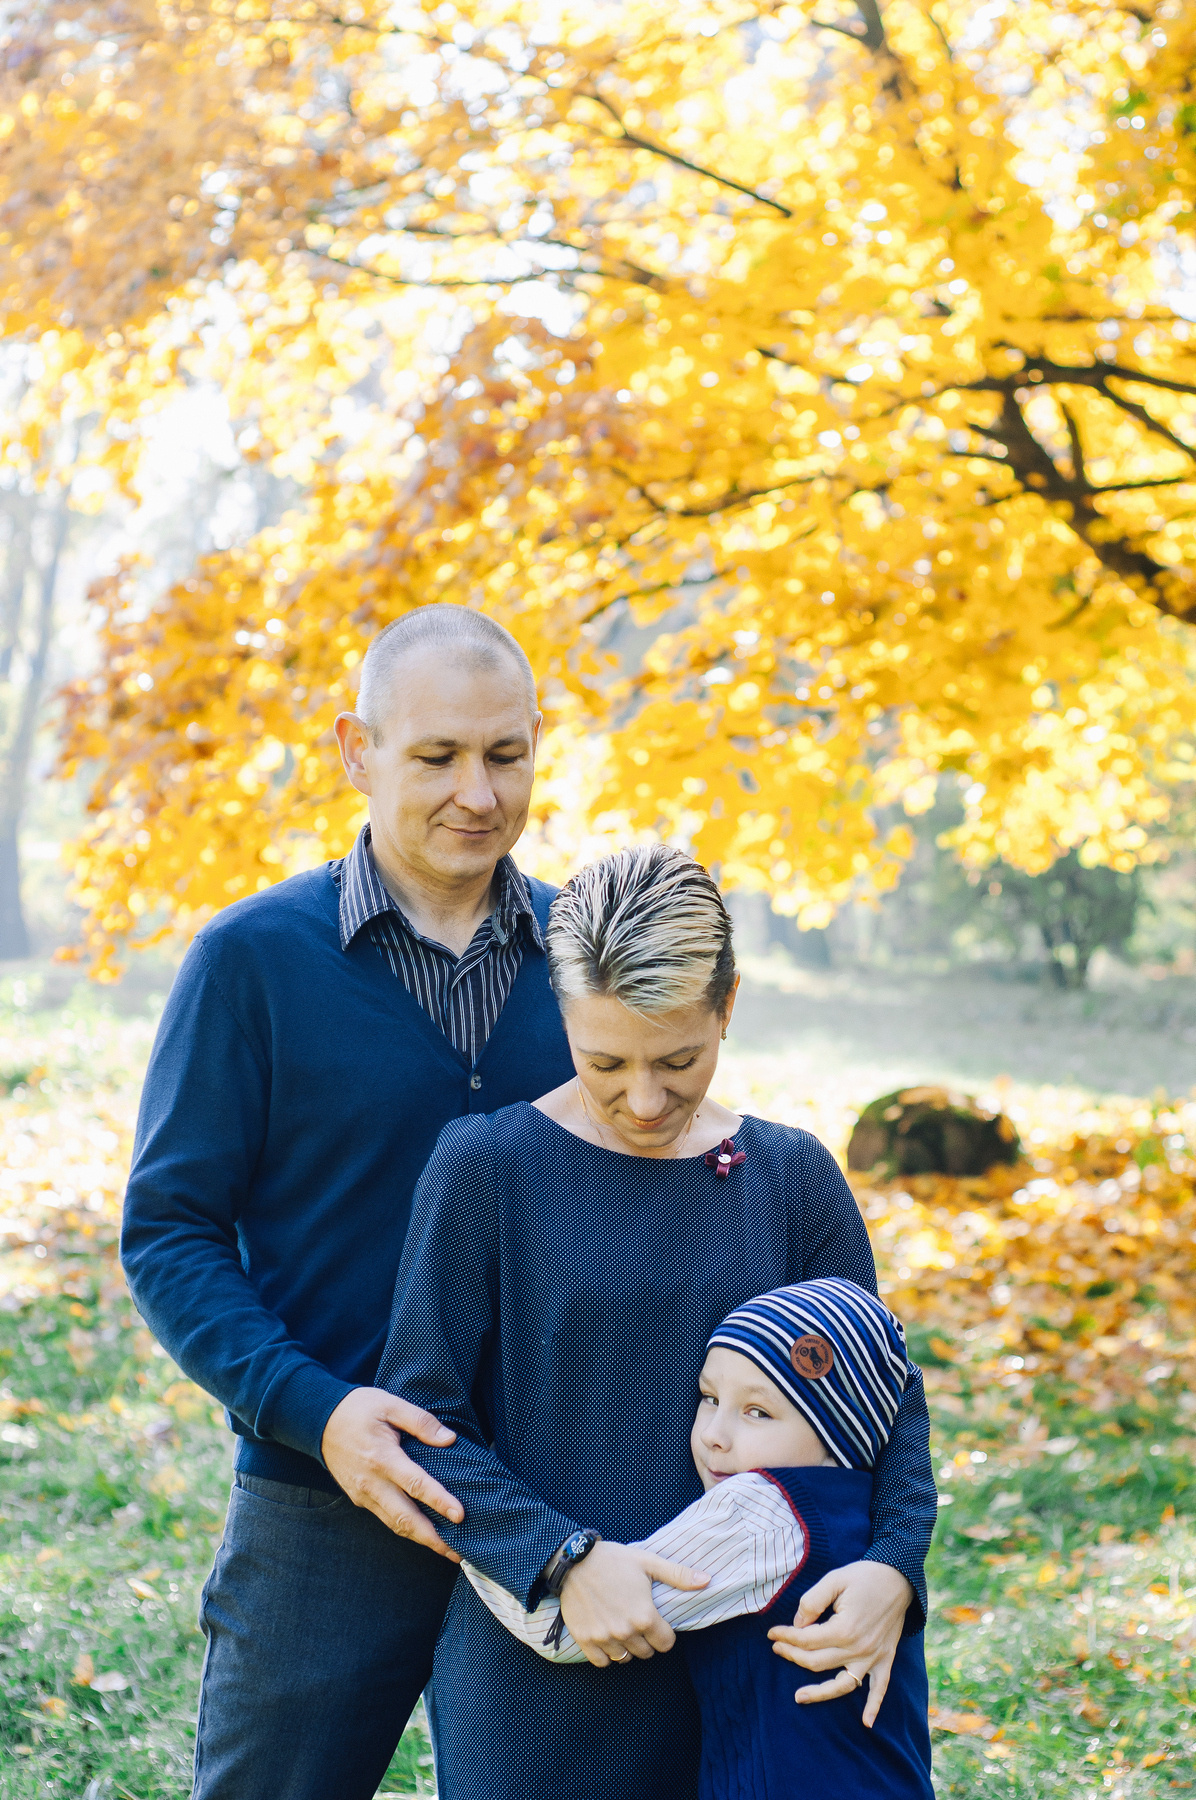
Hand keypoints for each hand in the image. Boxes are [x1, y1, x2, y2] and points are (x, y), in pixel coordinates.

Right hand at [321, 1387, 463, 1559]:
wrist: (319, 1420)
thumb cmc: (358, 1409)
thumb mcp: (390, 1404)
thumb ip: (421, 1421)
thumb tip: (449, 1439)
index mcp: (382, 1457)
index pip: (416, 1485)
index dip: (439, 1501)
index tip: (461, 1515)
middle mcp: (372, 1482)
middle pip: (405, 1518)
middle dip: (433, 1538)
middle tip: (460, 1552)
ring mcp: (364, 1494)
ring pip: (395, 1524)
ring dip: (421, 1539)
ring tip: (447, 1549)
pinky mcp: (359, 1498)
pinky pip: (385, 1518)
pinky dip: (405, 1529)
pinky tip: (422, 1532)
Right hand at [559, 1541, 708, 1668]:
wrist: (574, 1561)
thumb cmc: (614, 1560)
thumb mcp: (648, 1562)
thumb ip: (678, 1575)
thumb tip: (707, 1580)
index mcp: (644, 1616)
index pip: (666, 1644)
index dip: (665, 1633)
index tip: (657, 1622)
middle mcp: (625, 1631)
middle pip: (647, 1653)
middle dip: (647, 1640)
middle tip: (639, 1622)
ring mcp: (604, 1638)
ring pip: (625, 1659)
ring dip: (628, 1647)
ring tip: (624, 1628)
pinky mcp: (585, 1640)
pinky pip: (603, 1662)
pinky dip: (607, 1654)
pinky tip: (608, 1637)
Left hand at [767, 1560, 913, 1726]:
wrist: (898, 1577)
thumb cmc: (863, 1576)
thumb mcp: (833, 1579)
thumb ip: (812, 1601)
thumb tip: (798, 1624)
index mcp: (844, 1628)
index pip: (806, 1639)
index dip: (786, 1636)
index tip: (772, 1633)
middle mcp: (858, 1648)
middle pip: (817, 1662)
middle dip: (793, 1656)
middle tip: (777, 1649)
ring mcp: (873, 1657)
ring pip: (843, 1685)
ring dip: (820, 1693)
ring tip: (799, 1697)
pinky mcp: (886, 1659)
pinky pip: (880, 1689)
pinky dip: (874, 1706)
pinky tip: (866, 1723)